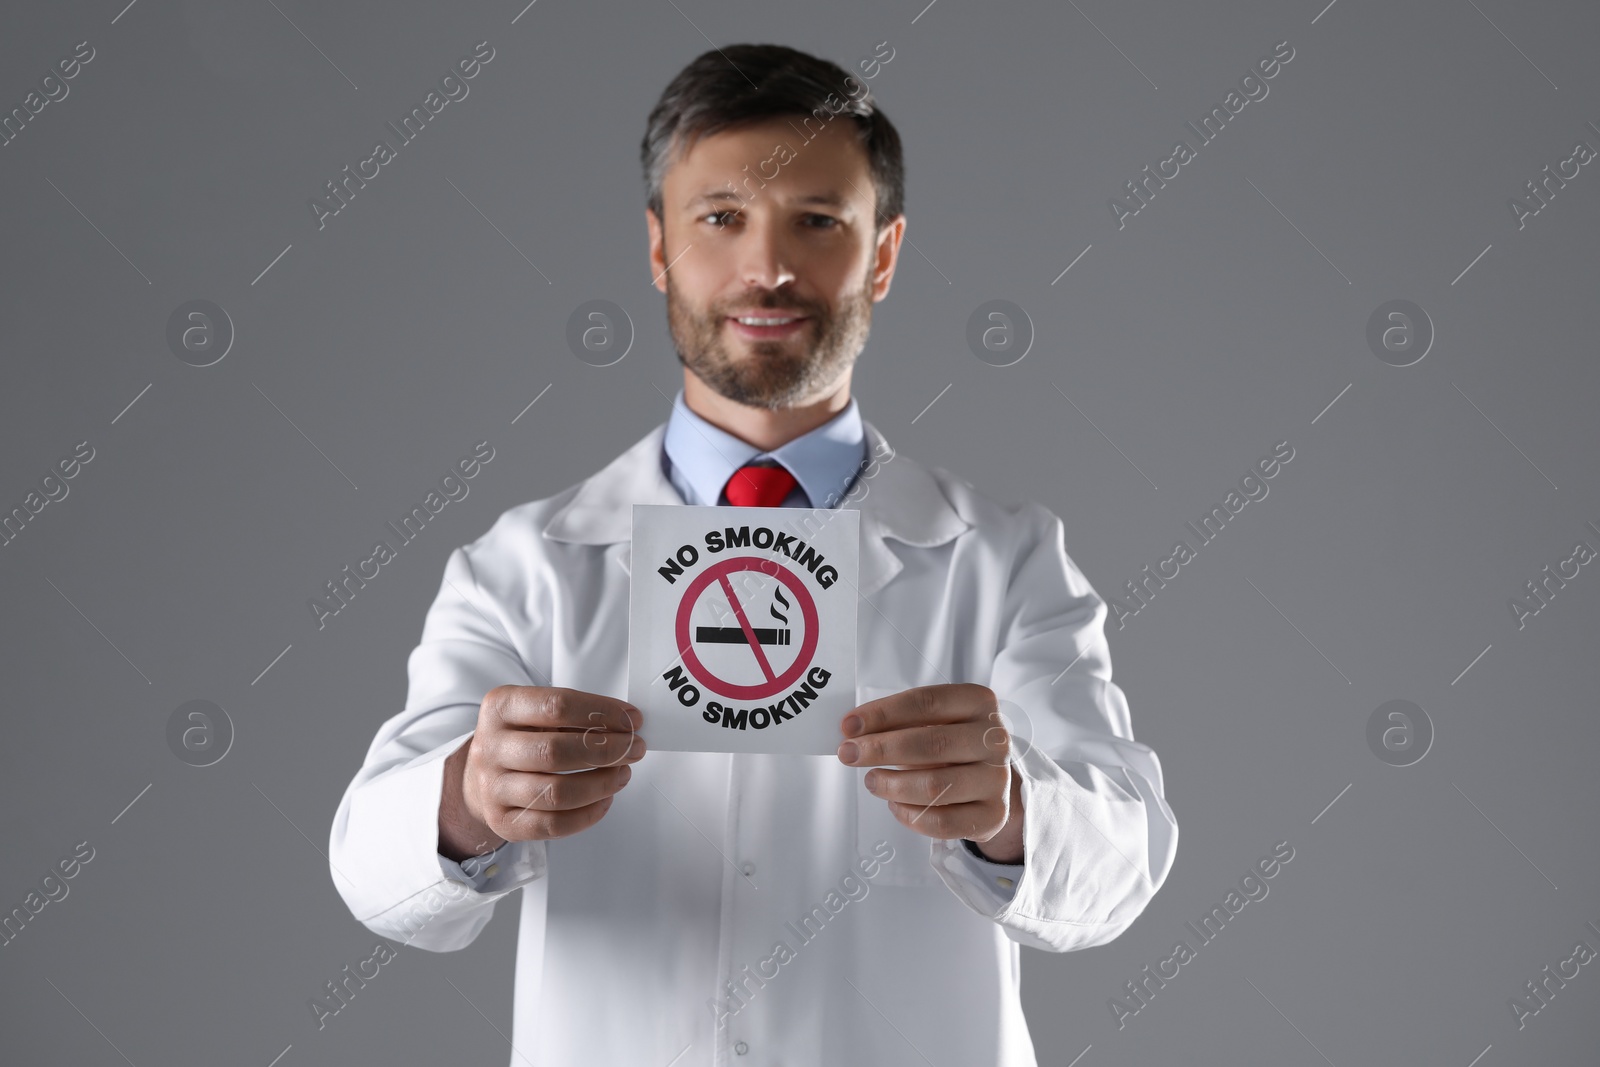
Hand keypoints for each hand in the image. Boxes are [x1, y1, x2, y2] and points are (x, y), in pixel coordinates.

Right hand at [439, 685, 644, 860]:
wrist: (480, 777)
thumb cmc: (520, 739)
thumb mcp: (536, 714)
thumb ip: (577, 714)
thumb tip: (628, 724)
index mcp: (500, 708)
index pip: (556, 706)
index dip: (602, 713)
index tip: (632, 720)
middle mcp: (491, 747)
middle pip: (556, 751)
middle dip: (608, 750)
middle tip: (635, 748)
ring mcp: (493, 788)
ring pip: (557, 792)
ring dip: (602, 783)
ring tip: (623, 774)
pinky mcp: (503, 822)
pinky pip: (553, 825)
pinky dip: (588, 814)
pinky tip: (605, 799)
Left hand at [837, 683, 1023, 862]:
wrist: (989, 778)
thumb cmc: (950, 742)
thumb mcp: (931, 721)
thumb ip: (897, 722)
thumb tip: (853, 731)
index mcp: (979, 702)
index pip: (926, 702)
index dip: (883, 713)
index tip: (849, 726)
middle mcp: (995, 739)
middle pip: (932, 744)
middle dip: (881, 749)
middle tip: (848, 754)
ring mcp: (998, 779)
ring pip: (935, 786)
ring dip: (892, 785)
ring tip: (872, 781)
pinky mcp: (993, 815)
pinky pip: (941, 822)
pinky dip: (909, 815)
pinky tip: (895, 804)